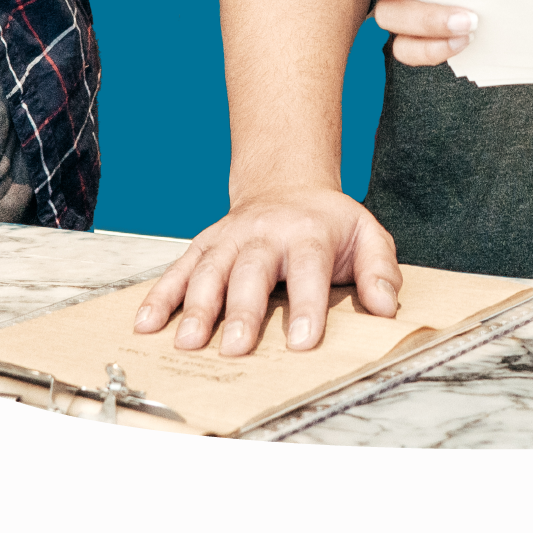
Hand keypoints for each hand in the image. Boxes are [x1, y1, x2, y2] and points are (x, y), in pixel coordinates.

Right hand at [132, 183, 399, 355]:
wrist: (287, 184)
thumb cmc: (328, 223)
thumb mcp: (367, 236)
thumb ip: (380, 271)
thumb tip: (386, 308)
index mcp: (308, 233)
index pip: (308, 270)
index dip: (306, 307)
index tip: (303, 342)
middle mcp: (264, 233)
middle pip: (250, 271)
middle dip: (241, 311)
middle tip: (234, 348)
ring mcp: (229, 238)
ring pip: (209, 270)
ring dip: (195, 306)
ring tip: (187, 343)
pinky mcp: (204, 244)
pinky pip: (179, 269)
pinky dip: (160, 296)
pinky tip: (147, 323)